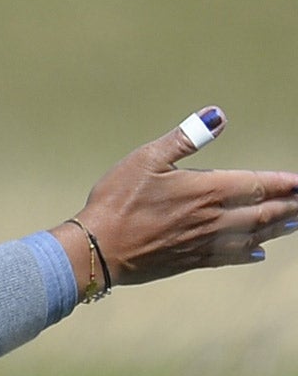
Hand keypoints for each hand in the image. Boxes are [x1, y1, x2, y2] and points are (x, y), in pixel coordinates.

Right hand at [57, 108, 297, 288]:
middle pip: (263, 212)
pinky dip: (248, 254)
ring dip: (277, 229)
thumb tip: (217, 115)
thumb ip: (186, 138)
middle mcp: (213, 218)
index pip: (257, 185)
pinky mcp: (189, 260)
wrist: (98, 250)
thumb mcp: (147, 159)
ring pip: (252, 235)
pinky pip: (229, 258)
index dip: (283, 183)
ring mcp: (203, 242)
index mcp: (207, 190)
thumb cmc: (117, 201)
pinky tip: (258, 254)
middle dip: (289, 206)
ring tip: (295, 223)